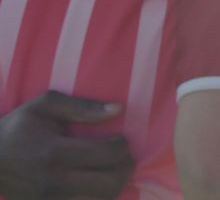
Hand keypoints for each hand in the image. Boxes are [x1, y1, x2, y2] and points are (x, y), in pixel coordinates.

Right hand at [0, 90, 133, 198]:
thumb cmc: (18, 128)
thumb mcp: (44, 106)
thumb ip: (82, 107)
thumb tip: (117, 110)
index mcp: (54, 152)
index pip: (106, 155)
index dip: (122, 146)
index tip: (119, 139)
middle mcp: (54, 180)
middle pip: (109, 183)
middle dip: (124, 168)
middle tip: (122, 156)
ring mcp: (50, 199)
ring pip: (101, 199)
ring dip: (115, 183)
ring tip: (112, 169)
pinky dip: (98, 195)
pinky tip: (96, 181)